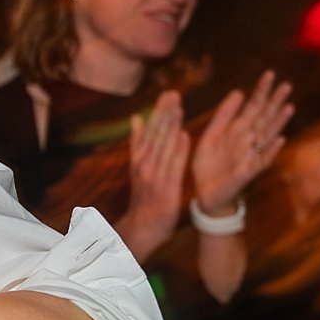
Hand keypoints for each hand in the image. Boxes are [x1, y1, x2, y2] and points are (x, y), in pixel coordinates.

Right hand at [120, 90, 188, 253]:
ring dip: (171, 126)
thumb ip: (137, 143)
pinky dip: (178, 150)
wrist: (141, 227)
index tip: (167, 94)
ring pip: (163, 146)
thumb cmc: (143, 198)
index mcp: (139, 158)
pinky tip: (183, 135)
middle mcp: (145, 164)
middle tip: (173, 93)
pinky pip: (173, 165)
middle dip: (164, 113)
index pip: (150, 130)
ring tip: (178, 106)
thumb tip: (136, 119)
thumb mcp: (137, 168)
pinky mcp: (165, 186)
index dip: (158, 112)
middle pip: (155, 134)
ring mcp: (154, 175)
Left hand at [190, 70, 293, 214]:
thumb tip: (238, 92)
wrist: (204, 194)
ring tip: (288, 107)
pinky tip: (279, 139)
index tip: (269, 73)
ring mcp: (250, 156)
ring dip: (278, 122)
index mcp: (237, 130)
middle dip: (274, 102)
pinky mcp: (248, 172)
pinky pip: (262, 161)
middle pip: (263, 118)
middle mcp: (247, 141)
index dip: (260, 91)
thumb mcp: (211, 136)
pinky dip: (270, 151)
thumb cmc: (209, 164)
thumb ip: (223, 115)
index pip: (252, 106)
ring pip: (267, 136)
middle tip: (286, 84)